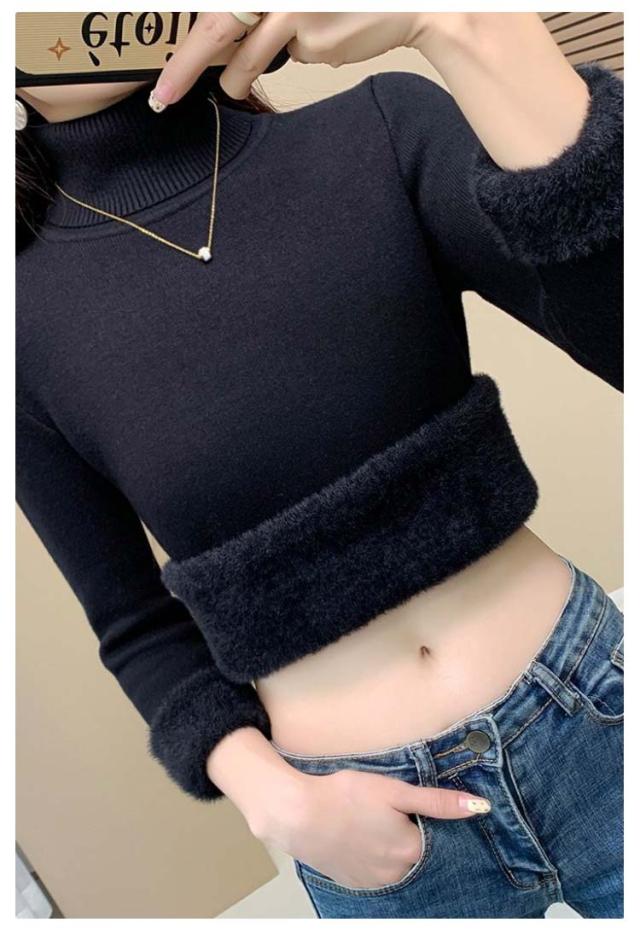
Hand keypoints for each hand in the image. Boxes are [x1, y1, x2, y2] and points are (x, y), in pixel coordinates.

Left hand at [149, 12, 429, 105]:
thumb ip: (258, 16)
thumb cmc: (343, 2)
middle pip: (213, 30)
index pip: (212, 15)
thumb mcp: (292, 3)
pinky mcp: (306, 33)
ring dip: (241, 78)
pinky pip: (285, 61)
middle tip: (162, 97)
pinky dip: (298, 58)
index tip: (161, 76)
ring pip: (245, 59)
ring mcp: (287, 7)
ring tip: (264, 64)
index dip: (183, 48)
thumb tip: (218, 47)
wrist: (406, 4)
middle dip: (184, 69)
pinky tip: (326, 37)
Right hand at [255, 767, 490, 890]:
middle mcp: (396, 874)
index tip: (408, 808)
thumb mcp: (394, 790)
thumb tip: (480, 807)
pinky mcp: (353, 884)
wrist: (297, 815)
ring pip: (395, 865)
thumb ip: (437, 802)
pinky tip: (357, 838)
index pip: (434, 839)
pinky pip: (374, 873)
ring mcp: (373, 883)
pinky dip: (371, 858)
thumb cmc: (345, 796)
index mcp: (411, 850)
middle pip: (415, 853)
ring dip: (389, 848)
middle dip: (407, 835)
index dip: (423, 821)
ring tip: (368, 823)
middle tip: (384, 812)